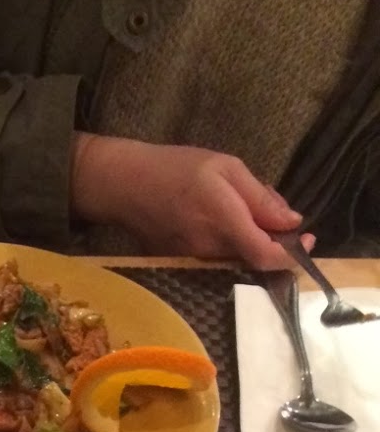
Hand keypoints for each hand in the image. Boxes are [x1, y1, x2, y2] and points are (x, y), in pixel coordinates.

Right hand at [71, 134, 305, 269]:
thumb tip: (292, 222)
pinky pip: (218, 257)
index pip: (265, 255)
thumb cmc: (176, 168)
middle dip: (271, 236)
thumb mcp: (226, 168)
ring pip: (238, 256)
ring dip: (249, 236)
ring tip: (239, 204)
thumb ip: (260, 198)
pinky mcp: (183, 264)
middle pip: (255, 256)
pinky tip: (219, 216)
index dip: (291, 256)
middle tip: (268, 205)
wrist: (124, 186)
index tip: (306, 241)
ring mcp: (195, 260)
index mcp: (224, 220)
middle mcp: (210, 249)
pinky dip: (230, 240)